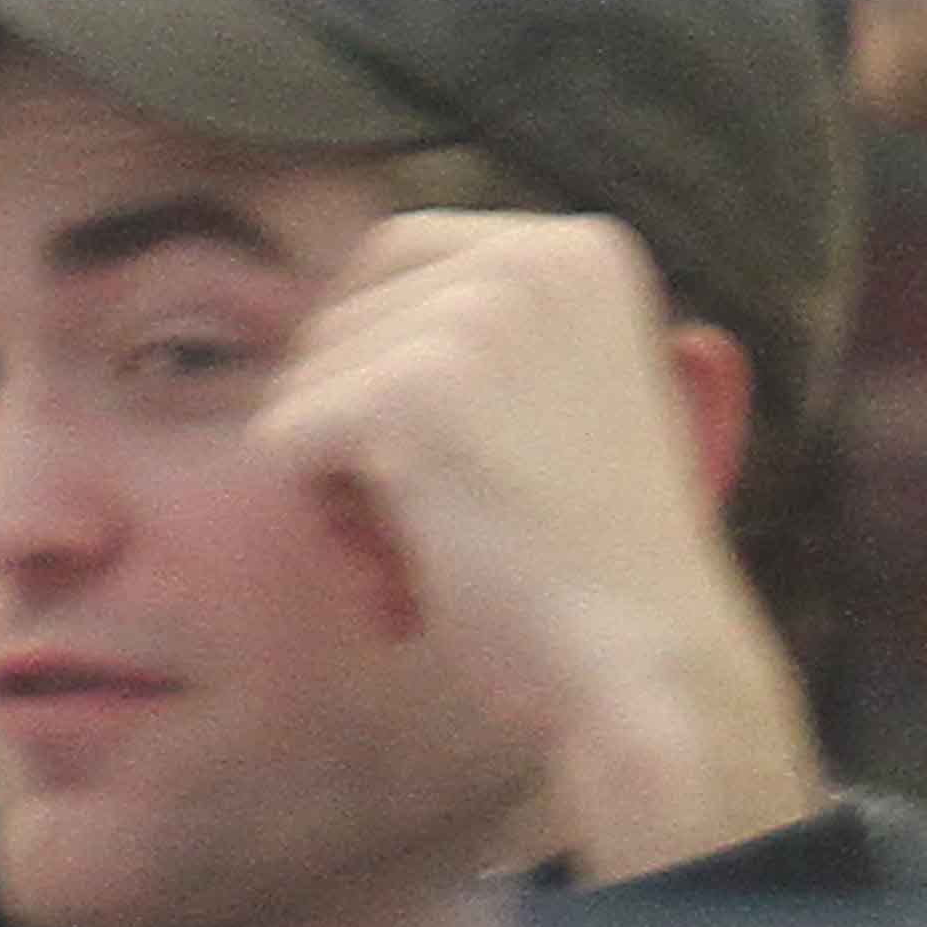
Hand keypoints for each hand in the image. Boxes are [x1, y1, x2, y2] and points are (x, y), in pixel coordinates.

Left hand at [253, 208, 828, 881]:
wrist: (646, 673)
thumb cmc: (597, 581)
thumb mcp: (565, 412)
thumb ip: (482, 349)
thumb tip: (324, 326)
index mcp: (579, 253)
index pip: (398, 258)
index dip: (382, 371)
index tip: (454, 474)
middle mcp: (530, 257)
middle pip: (340, 314)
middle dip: (354, 425)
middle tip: (435, 531)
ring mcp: (471, 317)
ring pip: (304, 381)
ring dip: (339, 485)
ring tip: (430, 560)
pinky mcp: (408, 392)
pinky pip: (280, 440)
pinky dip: (322, 524)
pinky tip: (403, 576)